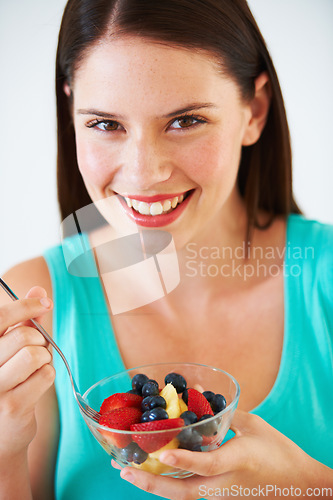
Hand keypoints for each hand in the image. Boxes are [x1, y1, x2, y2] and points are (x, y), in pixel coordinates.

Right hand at [0, 287, 54, 458]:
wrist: (1, 432)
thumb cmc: (8, 382)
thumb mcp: (11, 348)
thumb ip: (24, 320)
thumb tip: (38, 290)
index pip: (0, 317)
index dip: (25, 305)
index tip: (44, 303)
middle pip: (24, 336)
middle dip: (39, 341)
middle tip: (35, 352)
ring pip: (36, 355)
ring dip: (44, 360)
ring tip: (34, 369)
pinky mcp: (12, 406)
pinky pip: (46, 375)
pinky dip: (48, 376)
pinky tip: (35, 385)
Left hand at [114, 410, 329, 498]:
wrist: (298, 484)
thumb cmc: (278, 452)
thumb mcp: (254, 427)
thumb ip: (224, 411)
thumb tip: (197, 392)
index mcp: (236, 463)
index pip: (205, 465)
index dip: (183, 459)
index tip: (161, 452)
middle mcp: (223, 485)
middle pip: (181, 492)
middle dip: (150, 484)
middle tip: (123, 469)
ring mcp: (220, 495)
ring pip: (181, 495)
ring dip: (153, 485)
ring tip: (129, 471)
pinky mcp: (218, 496)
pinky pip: (188, 491)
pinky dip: (167, 482)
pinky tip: (153, 470)